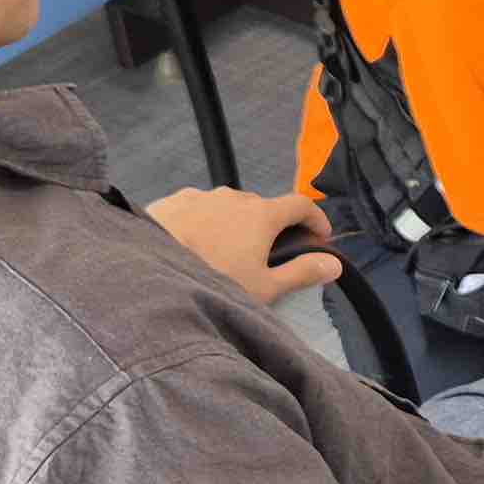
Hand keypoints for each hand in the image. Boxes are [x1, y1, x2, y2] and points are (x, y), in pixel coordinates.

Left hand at [144, 187, 341, 302]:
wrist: (148, 273)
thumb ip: (301, 273)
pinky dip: (204, 222)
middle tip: (267, 255)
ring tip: (224, 253)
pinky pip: (198, 208)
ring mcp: (200, 195)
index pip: (301, 204)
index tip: (321, 237)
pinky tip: (193, 245)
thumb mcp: (264, 288)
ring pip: (227, 206)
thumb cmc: (214, 280)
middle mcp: (233, 196)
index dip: (316, 219)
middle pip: (263, 206)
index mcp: (262, 214)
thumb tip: (335, 264)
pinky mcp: (172, 201)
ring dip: (235, 224)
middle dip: (272, 227)